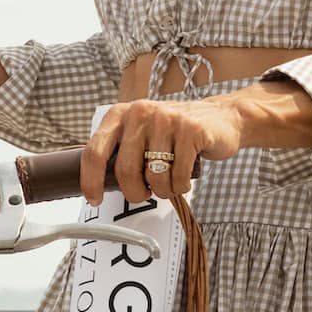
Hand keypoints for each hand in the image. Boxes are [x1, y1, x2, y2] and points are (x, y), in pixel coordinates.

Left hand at [80, 94, 244, 205]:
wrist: (220, 119)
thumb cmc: (175, 135)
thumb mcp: (141, 135)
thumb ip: (121, 151)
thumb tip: (98, 185)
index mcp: (121, 115)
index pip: (95, 151)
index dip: (91, 181)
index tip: (95, 199)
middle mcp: (140, 112)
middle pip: (125, 171)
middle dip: (135, 193)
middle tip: (145, 194)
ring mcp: (166, 119)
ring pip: (154, 177)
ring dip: (163, 190)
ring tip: (171, 182)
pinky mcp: (190, 130)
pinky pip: (178, 176)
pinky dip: (181, 186)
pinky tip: (184, 179)